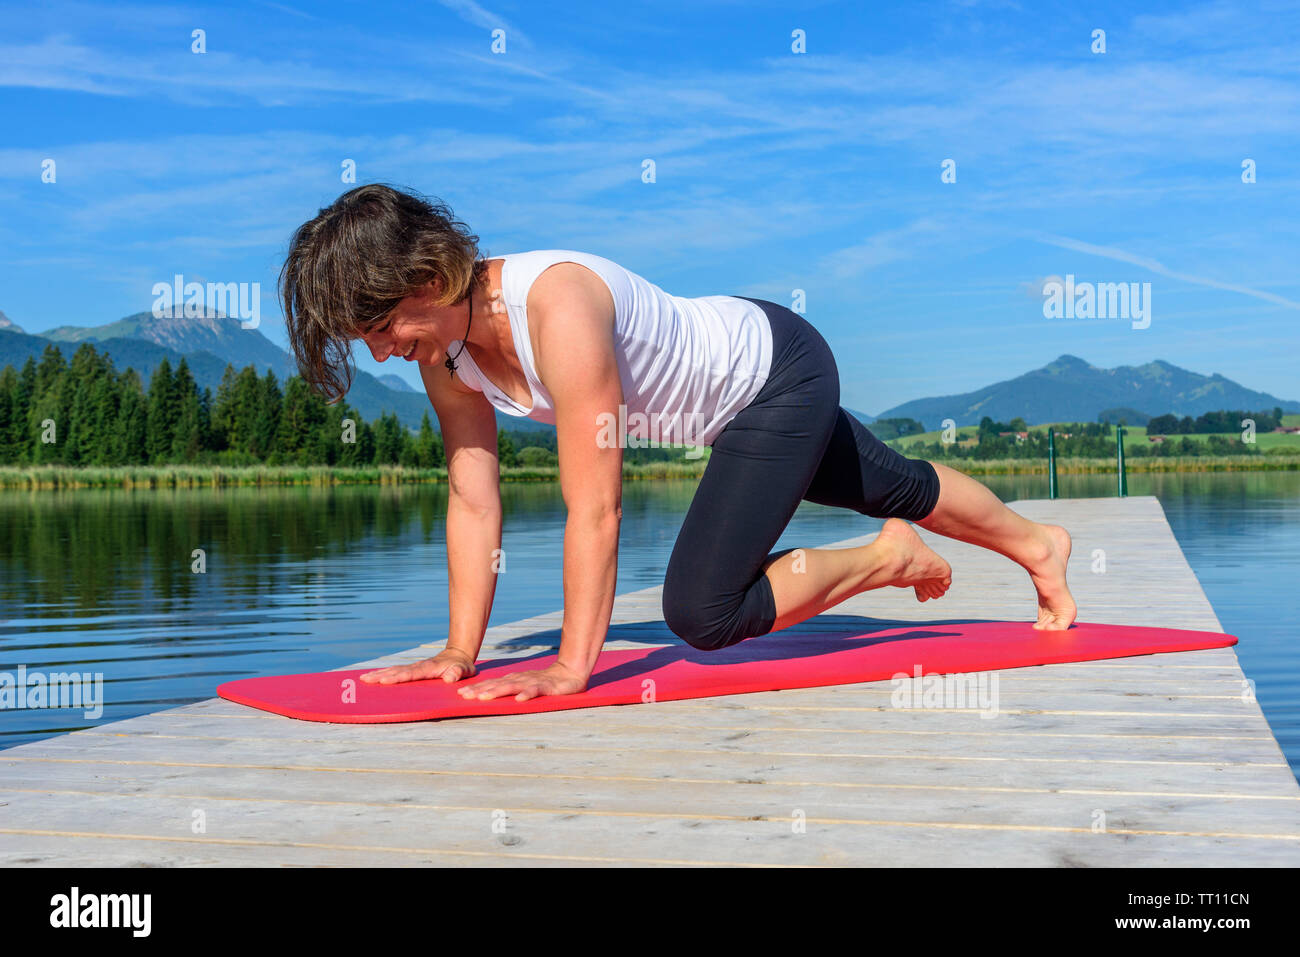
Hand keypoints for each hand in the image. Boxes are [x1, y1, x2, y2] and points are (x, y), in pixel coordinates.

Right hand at [360, 648, 477, 684]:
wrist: (458, 654)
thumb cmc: (462, 666)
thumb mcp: (464, 670)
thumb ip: (457, 673)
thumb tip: (450, 678)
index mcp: (429, 668)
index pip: (411, 674)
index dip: (399, 677)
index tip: (385, 681)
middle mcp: (418, 666)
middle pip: (397, 671)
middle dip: (382, 676)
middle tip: (366, 680)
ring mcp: (414, 667)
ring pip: (393, 670)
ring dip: (379, 674)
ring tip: (363, 679)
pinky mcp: (412, 669)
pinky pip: (395, 671)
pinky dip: (383, 673)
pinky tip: (372, 677)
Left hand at [457, 661, 587, 702]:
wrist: (570, 672)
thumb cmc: (545, 681)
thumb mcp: (525, 684)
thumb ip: (511, 688)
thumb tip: (489, 693)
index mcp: (515, 679)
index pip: (493, 683)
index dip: (477, 688)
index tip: (461, 694)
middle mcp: (521, 679)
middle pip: (498, 684)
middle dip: (481, 690)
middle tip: (465, 696)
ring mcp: (533, 682)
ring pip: (513, 686)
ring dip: (498, 691)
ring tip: (484, 697)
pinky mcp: (547, 686)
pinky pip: (536, 690)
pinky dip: (527, 694)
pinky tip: (519, 699)